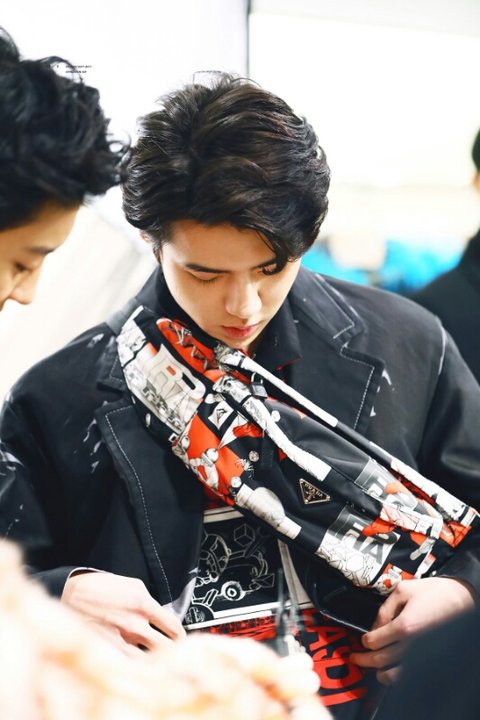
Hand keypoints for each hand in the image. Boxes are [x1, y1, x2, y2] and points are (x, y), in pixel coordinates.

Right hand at [61, 570, 185, 653]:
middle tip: (176, 652)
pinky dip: (138, 666)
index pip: (173, 626)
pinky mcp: (108, 649)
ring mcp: (121, 640)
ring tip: (161, 661)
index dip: (181, 634)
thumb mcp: (133, 586)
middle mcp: (134, 624)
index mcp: (143, 604)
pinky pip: (129, 664)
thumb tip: (161, 617)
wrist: (72, 593)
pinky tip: (141, 664)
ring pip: (149, 660)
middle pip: (166, 647)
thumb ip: (149, 603)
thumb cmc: (103, 587)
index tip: (182, 638)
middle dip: (174, 651)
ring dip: (157, 661)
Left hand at [350, 577, 474, 683]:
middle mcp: (412, 645)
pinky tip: (390, 672)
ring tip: (371, 667)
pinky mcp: (429, 660)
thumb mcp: (403, 590)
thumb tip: (374, 626)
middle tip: (355, 657)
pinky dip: (395, 678)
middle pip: (380, 660)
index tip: (362, 639)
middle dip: (364, 659)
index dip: (364, 641)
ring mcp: (421, 655)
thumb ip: (384, 609)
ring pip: (393, 674)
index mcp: (405, 626)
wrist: (461, 599)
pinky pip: (408, 676)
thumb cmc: (435, 593)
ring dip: (378, 671)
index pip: (374, 641)